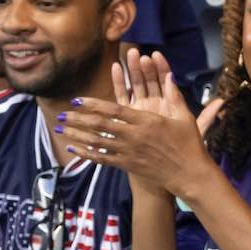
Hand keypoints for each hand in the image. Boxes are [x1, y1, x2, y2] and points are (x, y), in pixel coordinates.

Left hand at [55, 50, 212, 197]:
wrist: (189, 174)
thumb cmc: (189, 144)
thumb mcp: (184, 117)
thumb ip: (174, 95)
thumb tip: (169, 75)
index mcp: (146, 121)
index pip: (113, 110)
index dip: (93, 104)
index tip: (77, 100)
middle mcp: (134, 136)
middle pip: (100, 125)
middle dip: (78, 119)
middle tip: (61, 114)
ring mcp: (129, 152)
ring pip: (97, 142)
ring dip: (77, 134)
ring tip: (60, 128)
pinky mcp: (128, 165)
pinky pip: (103, 159)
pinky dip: (86, 153)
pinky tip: (74, 148)